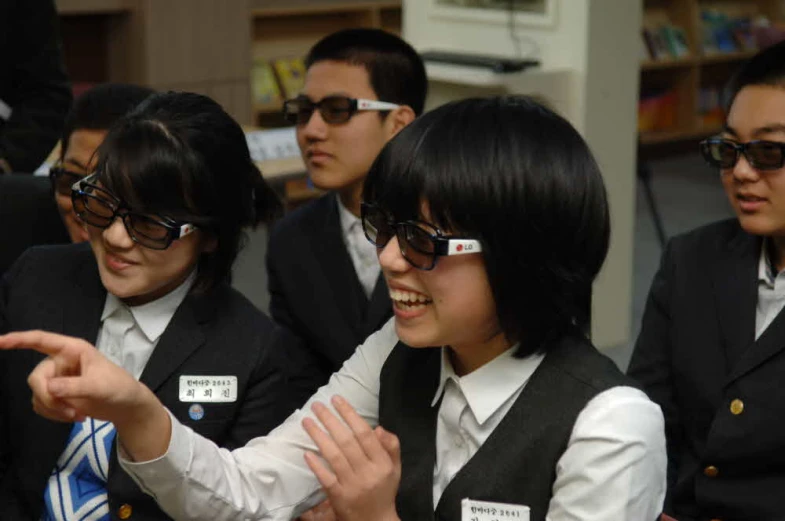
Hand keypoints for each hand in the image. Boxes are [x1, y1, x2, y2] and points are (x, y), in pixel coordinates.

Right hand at [0, 331, 170, 461]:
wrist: (125, 406)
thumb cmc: (118, 388)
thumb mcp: (100, 386)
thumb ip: (74, 386)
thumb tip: (49, 388)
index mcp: (73, 350)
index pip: (41, 340)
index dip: (19, 340)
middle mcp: (61, 361)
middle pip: (36, 378)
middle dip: (49, 398)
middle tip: (68, 410)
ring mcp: (57, 378)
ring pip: (37, 394)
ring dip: (53, 409)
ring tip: (77, 414)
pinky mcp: (57, 395)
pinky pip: (41, 405)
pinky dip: (53, 414)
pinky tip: (74, 416)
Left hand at [302, 395, 400, 520]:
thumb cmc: (384, 490)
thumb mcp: (395, 467)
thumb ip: (391, 446)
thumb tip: (377, 427)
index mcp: (383, 463)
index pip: (365, 434)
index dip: (350, 414)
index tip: (337, 400)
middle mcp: (368, 472)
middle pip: (347, 441)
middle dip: (330, 420)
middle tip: (317, 405)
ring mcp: (353, 486)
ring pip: (335, 457)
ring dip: (319, 437)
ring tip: (307, 421)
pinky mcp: (339, 498)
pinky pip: (326, 478)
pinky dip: (317, 465)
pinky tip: (306, 452)